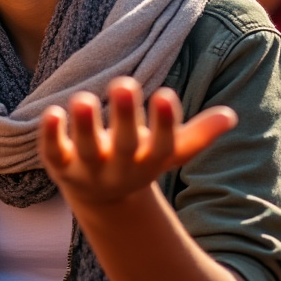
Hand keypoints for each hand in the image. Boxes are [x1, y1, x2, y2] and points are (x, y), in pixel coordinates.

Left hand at [38, 76, 236, 209]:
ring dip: (84, 125)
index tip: (166, 94)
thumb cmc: (139, 160)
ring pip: (85, 148)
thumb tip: (230, 115)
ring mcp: (86, 167)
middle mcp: (118, 167)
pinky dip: (50, 134)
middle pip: (124, 144)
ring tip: (83, 98)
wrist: (101, 198)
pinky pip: (52, 151)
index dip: (165, 123)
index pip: (162, 145)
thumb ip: (197, 135)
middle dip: (125, 116)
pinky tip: (51, 112)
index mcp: (149, 161)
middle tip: (125, 82)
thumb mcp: (168, 152)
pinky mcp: (58, 164)